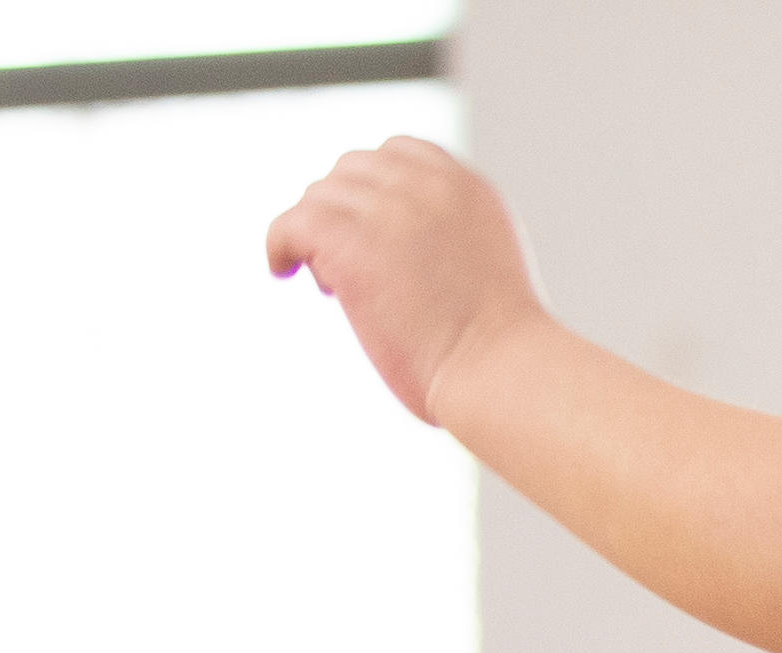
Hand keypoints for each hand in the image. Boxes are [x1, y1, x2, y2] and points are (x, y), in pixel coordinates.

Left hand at [266, 137, 543, 426]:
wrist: (502, 373)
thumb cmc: (501, 347)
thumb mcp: (486, 262)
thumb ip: (445, 228)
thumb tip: (387, 232)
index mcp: (467, 186)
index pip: (398, 151)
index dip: (373, 186)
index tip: (369, 226)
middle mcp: (427, 185)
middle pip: (351, 169)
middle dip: (345, 210)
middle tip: (355, 265)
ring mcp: (387, 208)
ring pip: (318, 197)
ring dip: (320, 237)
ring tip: (336, 287)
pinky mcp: (349, 239)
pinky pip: (290, 224)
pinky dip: (280, 245)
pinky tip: (283, 270)